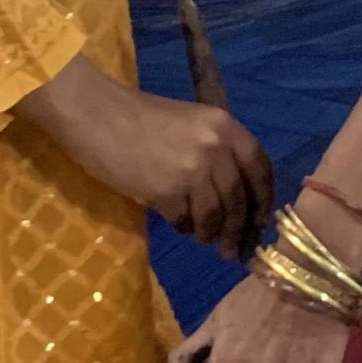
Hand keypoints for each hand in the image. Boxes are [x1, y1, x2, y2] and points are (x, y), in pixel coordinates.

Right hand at [19, 60, 271, 257]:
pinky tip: (177, 222)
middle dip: (237, 227)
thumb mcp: (190, 123)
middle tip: (231, 246)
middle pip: (238, 198)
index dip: (264, 197)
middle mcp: (214, 147)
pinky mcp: (167, 191)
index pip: (260, 166)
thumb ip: (216, 151)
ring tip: (202, 236)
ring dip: (210, 232)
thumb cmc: (140, 118)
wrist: (97, 116)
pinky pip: (186, 220)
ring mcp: (192, 170)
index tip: (261, 219)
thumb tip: (236, 198)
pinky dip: (184, 227)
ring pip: (215, 215)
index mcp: (224, 125)